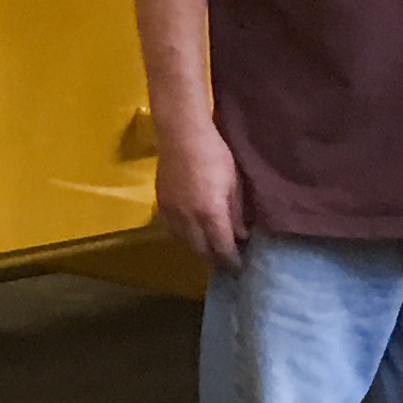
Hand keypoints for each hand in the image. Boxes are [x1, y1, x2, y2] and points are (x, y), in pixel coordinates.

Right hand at [152, 121, 243, 270]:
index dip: (231, 261)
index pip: (222, 248)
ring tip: (210, 248)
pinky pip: (172, 230)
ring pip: (185, 242)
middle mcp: (188, 219)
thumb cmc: (215, 154)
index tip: (240, 268)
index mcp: (210, 214)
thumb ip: (236, 213)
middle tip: (226, 262)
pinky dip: (184, 237)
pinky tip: (192, 232)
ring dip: (198, 249)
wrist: (181, 135)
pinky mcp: (160, 205)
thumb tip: (241, 235)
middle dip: (214, 259)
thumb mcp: (234, 183)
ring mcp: (171, 213)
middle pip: (201, 251)